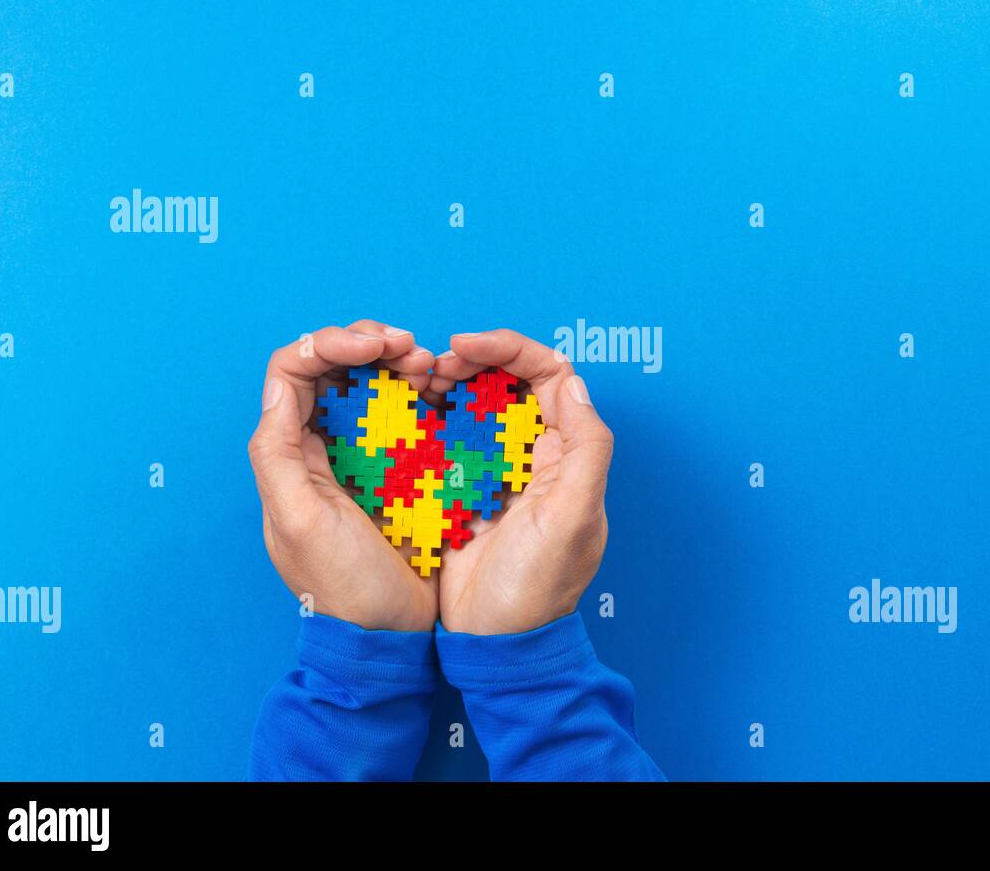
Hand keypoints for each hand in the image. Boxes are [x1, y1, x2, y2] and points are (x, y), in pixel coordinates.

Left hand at [248, 321, 439, 631]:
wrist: (390, 633)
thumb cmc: (342, 585)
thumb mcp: (300, 520)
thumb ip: (278, 454)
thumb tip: (283, 386)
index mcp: (288, 453)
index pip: (294, 371)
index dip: (329, 344)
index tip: (374, 346)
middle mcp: (319, 445)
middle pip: (332, 366)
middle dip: (367, 343)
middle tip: (408, 347)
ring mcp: (361, 455)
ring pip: (369, 383)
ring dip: (396, 362)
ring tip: (428, 366)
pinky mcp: (400, 467)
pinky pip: (405, 413)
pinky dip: (420, 392)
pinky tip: (439, 391)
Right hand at [429, 329, 612, 634]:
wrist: (494, 644)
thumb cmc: (539, 587)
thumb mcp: (573, 518)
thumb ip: (585, 450)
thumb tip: (573, 384)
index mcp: (566, 452)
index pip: (547, 375)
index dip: (509, 349)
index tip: (465, 346)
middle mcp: (533, 453)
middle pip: (506, 381)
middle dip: (472, 359)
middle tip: (434, 365)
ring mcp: (494, 470)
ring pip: (472, 404)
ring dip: (446, 384)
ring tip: (415, 383)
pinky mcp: (459, 489)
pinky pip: (445, 438)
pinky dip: (426, 417)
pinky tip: (404, 414)